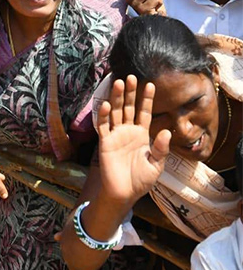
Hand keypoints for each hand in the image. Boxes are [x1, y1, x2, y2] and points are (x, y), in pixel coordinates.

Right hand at [97, 75, 170, 205]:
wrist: (124, 193)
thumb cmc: (141, 180)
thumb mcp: (156, 165)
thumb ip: (160, 148)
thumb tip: (165, 130)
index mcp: (141, 135)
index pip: (144, 112)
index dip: (147, 99)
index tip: (151, 84)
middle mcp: (128, 131)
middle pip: (129, 107)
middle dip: (130, 93)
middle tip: (132, 76)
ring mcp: (116, 135)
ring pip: (116, 112)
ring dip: (117, 98)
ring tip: (119, 83)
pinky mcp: (105, 142)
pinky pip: (104, 126)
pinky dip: (104, 115)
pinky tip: (107, 105)